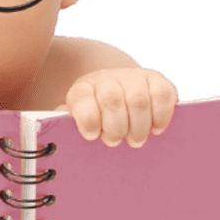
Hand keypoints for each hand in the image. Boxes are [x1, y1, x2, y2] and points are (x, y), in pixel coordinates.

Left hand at [55, 67, 178, 147]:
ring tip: (135, 140)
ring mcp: (133, 77)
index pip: (82, 98)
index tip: (92, 136)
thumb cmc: (96, 120)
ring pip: (139, 100)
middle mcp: (107, 78)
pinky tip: (155, 128)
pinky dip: (161, 116)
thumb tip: (55, 129)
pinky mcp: (157, 80)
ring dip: (138, 127)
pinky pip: (163, 94)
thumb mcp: (78, 124)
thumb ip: (67, 127)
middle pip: (112, 99)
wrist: (118, 98)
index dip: (88, 118)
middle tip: (117, 142)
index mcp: (83, 90)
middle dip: (116, 128)